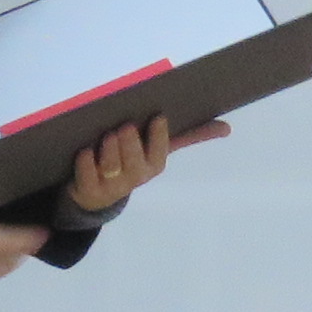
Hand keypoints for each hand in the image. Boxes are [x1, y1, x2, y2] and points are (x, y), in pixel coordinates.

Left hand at [67, 113, 228, 217]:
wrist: (95, 194)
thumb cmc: (128, 161)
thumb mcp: (154, 149)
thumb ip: (187, 136)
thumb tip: (226, 128)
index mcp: (152, 166)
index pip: (159, 154)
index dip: (158, 137)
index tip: (157, 117)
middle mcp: (134, 178)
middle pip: (135, 163)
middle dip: (130, 143)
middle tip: (125, 126)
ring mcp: (111, 186)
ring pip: (111, 167)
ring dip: (109, 149)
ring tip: (107, 135)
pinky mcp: (88, 191)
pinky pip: (86, 175)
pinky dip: (85, 162)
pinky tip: (85, 151)